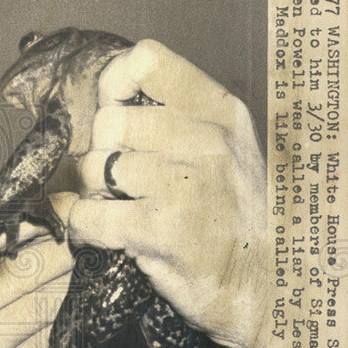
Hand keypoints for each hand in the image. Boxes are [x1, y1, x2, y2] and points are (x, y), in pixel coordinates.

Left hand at [66, 39, 268, 347]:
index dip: (113, 86)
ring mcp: (188, 185)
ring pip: (97, 168)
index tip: (113, 115)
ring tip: (118, 208)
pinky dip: (85, 225)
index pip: (146, 61)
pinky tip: (103, 232)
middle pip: (110, 121)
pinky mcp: (164, 230)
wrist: (262, 287)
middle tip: (117, 181)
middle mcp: (208, 141)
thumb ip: (171, 119)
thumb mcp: (219, 151)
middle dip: (100, 153)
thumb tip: (101, 104)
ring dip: (93, 192)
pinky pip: (92, 214)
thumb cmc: (229, 216)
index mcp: (220, 112)